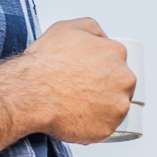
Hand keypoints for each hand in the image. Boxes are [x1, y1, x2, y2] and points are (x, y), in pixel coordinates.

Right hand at [23, 18, 135, 143]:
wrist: (32, 91)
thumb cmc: (46, 61)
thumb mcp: (68, 27)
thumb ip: (92, 29)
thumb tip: (102, 37)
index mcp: (117, 53)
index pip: (116, 62)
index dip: (101, 68)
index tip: (88, 74)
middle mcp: (124, 79)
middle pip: (120, 85)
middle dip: (105, 87)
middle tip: (81, 89)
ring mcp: (118, 106)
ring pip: (114, 108)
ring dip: (101, 107)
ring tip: (77, 104)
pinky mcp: (107, 129)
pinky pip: (103, 128)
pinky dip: (92, 125)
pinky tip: (76, 117)